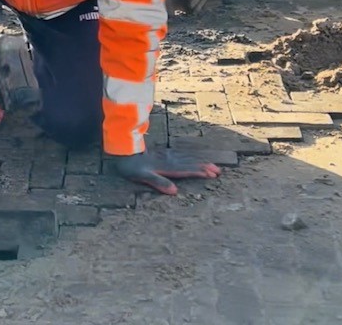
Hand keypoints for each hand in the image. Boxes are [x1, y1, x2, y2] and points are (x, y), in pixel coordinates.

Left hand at [107, 148, 221, 194]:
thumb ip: (159, 182)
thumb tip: (175, 191)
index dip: (199, 172)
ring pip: (187, 158)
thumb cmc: (131, 166)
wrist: (122, 150)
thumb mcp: (143, 176)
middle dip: (204, 167)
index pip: (187, 170)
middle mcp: (169, 160)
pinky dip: (190, 156)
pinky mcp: (162, 153)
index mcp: (166, 167)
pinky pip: (181, 154)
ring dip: (200, 161)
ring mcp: (166, 156)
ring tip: (212, 165)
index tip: (212, 175)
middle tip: (218, 171)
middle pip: (190, 163)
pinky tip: (194, 157)